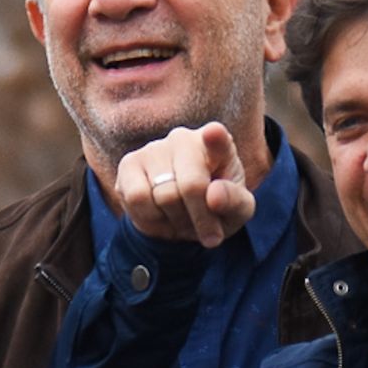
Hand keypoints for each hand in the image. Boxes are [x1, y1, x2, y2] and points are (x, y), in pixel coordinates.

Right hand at [115, 122, 254, 247]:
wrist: (181, 219)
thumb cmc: (216, 208)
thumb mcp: (237, 211)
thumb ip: (235, 202)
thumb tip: (213, 196)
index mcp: (219, 146)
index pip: (217, 138)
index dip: (215, 137)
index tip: (214, 133)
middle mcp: (184, 139)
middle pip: (191, 185)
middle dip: (201, 218)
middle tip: (209, 234)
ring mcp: (154, 148)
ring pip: (164, 196)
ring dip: (176, 220)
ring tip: (182, 218)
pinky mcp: (129, 163)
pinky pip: (137, 198)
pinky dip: (151, 217)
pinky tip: (159, 213)